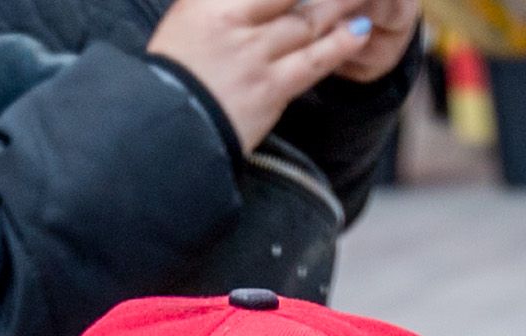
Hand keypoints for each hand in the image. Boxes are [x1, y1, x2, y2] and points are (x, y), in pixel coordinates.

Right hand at [149, 0, 392, 145]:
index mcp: (210, 3)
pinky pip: (313, 62)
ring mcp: (254, 57)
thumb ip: (225, 1)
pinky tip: (360, 31)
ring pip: (309, 22)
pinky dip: (339, 44)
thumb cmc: (174, 72)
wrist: (164, 132)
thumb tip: (261, 1)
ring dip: (342, 5)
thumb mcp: (188, 18)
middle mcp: (233, 23)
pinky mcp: (270, 90)